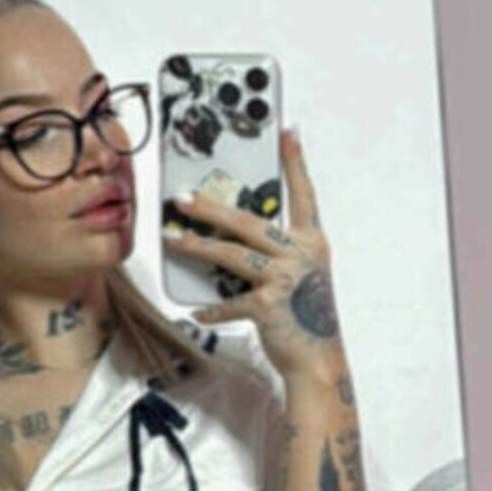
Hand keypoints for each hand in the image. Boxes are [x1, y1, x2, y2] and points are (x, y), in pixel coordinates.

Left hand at [163, 127, 344, 378]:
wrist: (318, 358)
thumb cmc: (306, 313)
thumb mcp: (301, 273)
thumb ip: (277, 250)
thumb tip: (234, 233)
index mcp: (311, 241)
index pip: (303, 194)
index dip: (295, 163)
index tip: (287, 132)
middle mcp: (300, 255)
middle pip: (248, 222)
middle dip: (210, 209)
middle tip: (182, 199)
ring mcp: (284, 280)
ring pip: (231, 254)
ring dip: (197, 247)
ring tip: (173, 240)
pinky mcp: (268, 307)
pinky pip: (230, 301)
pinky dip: (212, 307)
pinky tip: (196, 309)